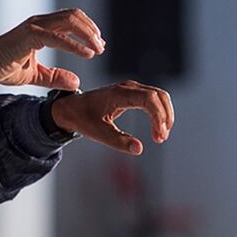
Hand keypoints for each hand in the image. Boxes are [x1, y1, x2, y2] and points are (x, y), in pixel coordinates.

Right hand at [0, 9, 105, 87]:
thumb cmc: (3, 68)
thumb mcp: (35, 75)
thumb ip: (55, 76)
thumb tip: (76, 82)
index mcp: (40, 28)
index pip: (70, 20)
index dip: (87, 31)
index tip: (98, 46)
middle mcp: (38, 23)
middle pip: (73, 16)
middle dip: (91, 30)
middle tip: (102, 47)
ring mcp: (33, 27)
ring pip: (69, 20)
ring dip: (88, 34)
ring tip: (97, 49)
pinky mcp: (28, 36)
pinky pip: (57, 37)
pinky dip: (75, 45)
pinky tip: (87, 54)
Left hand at [50, 81, 173, 154]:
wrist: (71, 108)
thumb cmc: (83, 118)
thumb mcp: (98, 133)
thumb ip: (119, 141)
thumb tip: (139, 149)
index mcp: (119, 94)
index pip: (149, 99)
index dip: (159, 116)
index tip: (159, 135)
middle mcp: (127, 87)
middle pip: (159, 96)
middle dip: (165, 117)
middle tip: (161, 138)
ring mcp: (131, 89)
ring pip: (159, 97)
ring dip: (164, 115)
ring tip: (160, 136)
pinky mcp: (132, 94)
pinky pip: (153, 100)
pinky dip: (159, 113)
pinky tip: (156, 129)